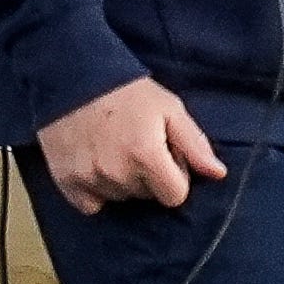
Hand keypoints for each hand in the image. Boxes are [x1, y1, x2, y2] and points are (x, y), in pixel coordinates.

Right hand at [38, 76, 224, 215]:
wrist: (71, 79)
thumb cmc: (127, 93)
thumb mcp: (169, 109)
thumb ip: (195, 144)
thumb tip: (218, 174)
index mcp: (146, 155)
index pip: (175, 196)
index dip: (176, 178)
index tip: (166, 158)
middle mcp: (116, 172)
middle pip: (147, 196)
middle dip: (149, 177)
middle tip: (137, 146)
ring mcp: (88, 178)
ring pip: (120, 198)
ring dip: (123, 182)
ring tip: (114, 150)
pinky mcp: (65, 181)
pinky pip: (91, 205)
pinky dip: (96, 191)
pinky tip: (96, 165)